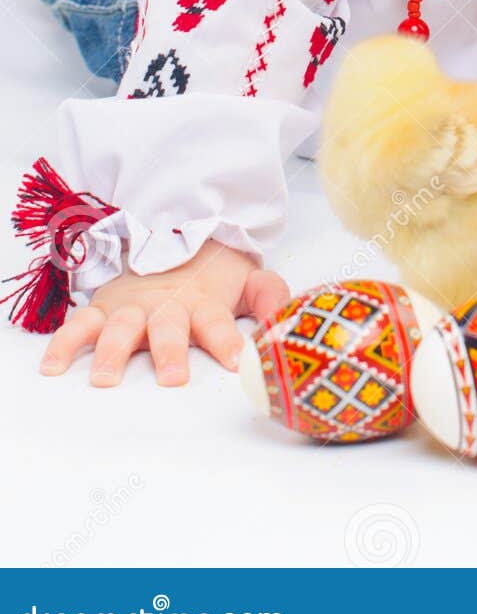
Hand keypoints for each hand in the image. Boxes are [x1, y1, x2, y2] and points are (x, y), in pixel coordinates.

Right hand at [37, 238, 289, 386]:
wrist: (176, 234)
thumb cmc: (213, 272)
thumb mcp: (248, 280)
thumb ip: (270, 296)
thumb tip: (286, 317)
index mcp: (204, 304)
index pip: (220, 325)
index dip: (227, 341)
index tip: (236, 360)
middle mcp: (167, 307)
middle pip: (168, 329)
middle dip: (169, 352)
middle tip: (171, 378)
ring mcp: (133, 307)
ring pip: (121, 329)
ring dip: (114, 353)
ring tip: (106, 379)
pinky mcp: (105, 307)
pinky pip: (80, 325)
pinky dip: (64, 343)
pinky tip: (53, 367)